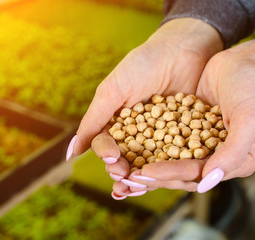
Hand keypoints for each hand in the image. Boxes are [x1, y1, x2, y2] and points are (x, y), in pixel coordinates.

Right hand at [66, 18, 222, 198]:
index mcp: (117, 122)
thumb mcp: (113, 90)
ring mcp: (160, 136)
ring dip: (143, 178)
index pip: (107, 146)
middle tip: (125, 179)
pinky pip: (175, 157)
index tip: (112, 158)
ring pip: (149, 163)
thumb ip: (93, 122)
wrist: (182, 48)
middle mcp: (137, 132)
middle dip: (124, 172)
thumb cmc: (143, 64)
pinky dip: (170, 170)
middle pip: (126, 159)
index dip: (107, 155)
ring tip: (139, 189)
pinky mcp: (184, 136)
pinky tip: (167, 179)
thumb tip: (70, 155)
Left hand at [126, 36, 254, 194]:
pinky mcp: (189, 132)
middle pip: (182, 173)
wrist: (242, 62)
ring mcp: (203, 146)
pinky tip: (130, 146)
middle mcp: (219, 159)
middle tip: (126, 176)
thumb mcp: (249, 118)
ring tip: (124, 167)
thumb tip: (209, 181)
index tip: (145, 173)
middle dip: (155, 176)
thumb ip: (234, 152)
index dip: (171, 175)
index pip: (198, 174)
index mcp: (238, 163)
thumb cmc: (250, 88)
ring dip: (149, 165)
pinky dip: (150, 146)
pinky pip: (168, 142)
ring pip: (172, 161)